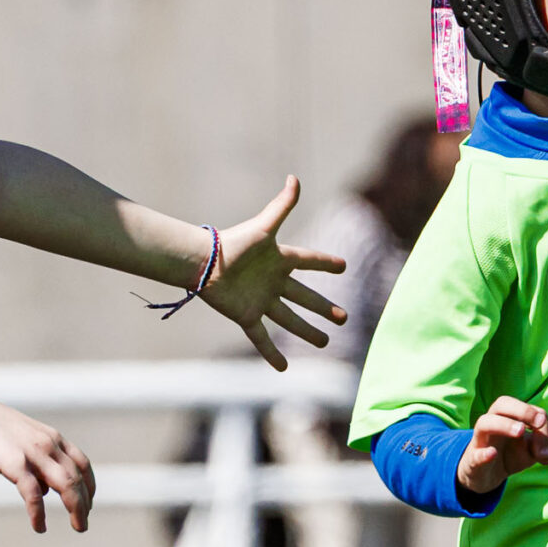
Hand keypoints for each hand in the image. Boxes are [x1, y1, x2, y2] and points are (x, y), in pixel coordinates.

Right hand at [0, 398, 95, 533]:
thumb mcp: (24, 441)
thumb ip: (38, 463)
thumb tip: (46, 490)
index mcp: (53, 438)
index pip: (82, 464)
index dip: (89, 486)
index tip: (88, 504)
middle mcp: (49, 445)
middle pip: (78, 478)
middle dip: (84, 504)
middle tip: (83, 525)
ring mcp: (34, 453)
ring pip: (66, 484)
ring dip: (75, 509)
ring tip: (78, 527)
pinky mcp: (15, 463)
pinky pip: (34, 494)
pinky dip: (39, 513)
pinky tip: (39, 526)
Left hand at [201, 177, 348, 369]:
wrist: (203, 262)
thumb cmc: (233, 243)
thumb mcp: (263, 226)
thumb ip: (282, 205)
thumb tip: (295, 178)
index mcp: (280, 260)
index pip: (308, 260)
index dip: (324, 262)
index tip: (343, 266)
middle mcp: (273, 282)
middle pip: (304, 296)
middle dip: (323, 308)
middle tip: (343, 317)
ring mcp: (261, 301)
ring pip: (289, 319)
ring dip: (307, 331)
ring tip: (325, 342)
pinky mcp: (246, 316)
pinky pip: (261, 337)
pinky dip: (271, 353)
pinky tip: (283, 368)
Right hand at [457, 397, 547, 496]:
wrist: (486, 476)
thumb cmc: (511, 456)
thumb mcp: (534, 452)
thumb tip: (547, 452)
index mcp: (511, 417)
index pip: (531, 411)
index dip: (544, 427)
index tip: (545, 451)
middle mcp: (494, 423)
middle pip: (503, 403)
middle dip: (523, 410)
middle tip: (539, 423)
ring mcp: (481, 440)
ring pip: (485, 422)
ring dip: (504, 424)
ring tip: (521, 432)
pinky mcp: (473, 460)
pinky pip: (475, 454)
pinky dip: (484, 454)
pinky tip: (493, 454)